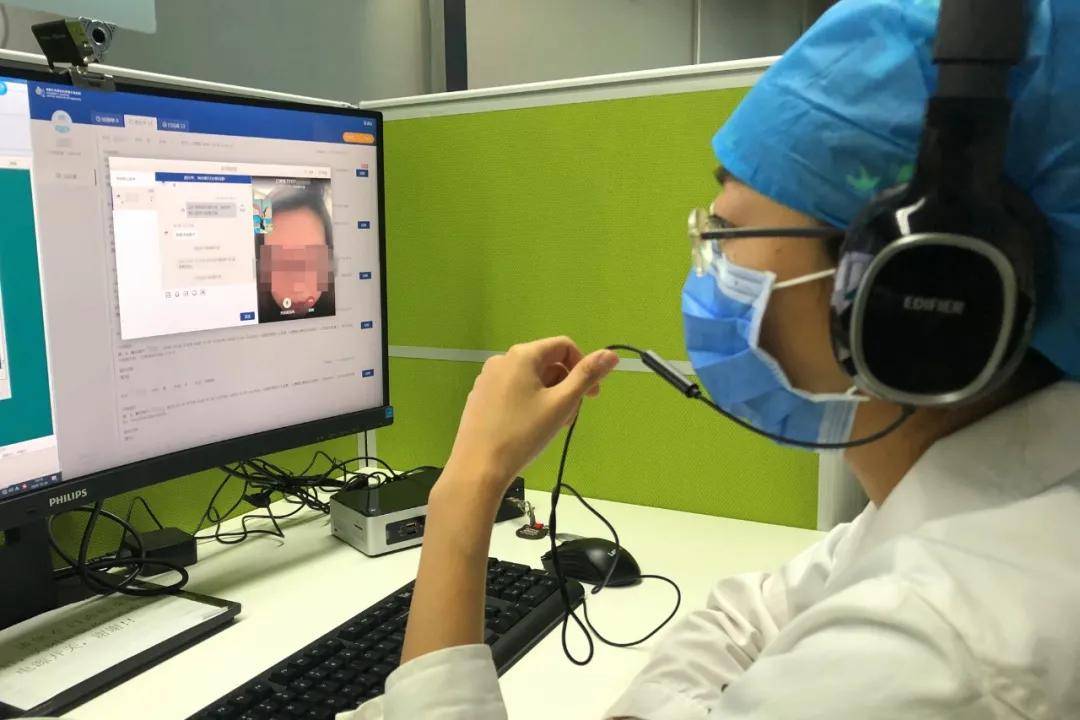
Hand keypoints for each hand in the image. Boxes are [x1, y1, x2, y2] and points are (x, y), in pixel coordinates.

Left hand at [445, 337, 619, 492]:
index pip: (564, 346)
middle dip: (565, 386)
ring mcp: (487, 379)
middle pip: (547, 363)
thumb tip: (611, 354)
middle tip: (569, 417)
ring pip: (530, 379)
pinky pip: (513, 391)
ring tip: (550, 426)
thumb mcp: (561, 404)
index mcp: (522, 355)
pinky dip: (529, 403)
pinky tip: (528, 429)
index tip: (592, 396)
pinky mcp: (479, 398)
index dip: (584, 367)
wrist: (478, 468)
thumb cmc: (523, 434)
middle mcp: (502, 360)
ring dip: (549, 397)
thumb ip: (587, 376)